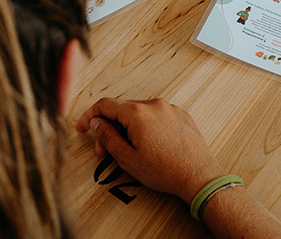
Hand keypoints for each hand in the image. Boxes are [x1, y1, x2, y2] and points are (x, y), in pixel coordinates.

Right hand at [75, 97, 224, 203]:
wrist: (197, 174)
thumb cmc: (165, 170)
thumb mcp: (127, 158)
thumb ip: (108, 137)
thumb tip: (97, 123)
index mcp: (138, 113)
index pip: (105, 105)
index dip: (89, 116)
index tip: (83, 128)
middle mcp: (154, 105)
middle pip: (122, 109)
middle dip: (109, 127)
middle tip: (104, 150)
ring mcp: (169, 108)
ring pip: (139, 112)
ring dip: (128, 127)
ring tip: (129, 150)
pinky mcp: (180, 114)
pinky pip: (156, 115)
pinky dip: (146, 126)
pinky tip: (148, 145)